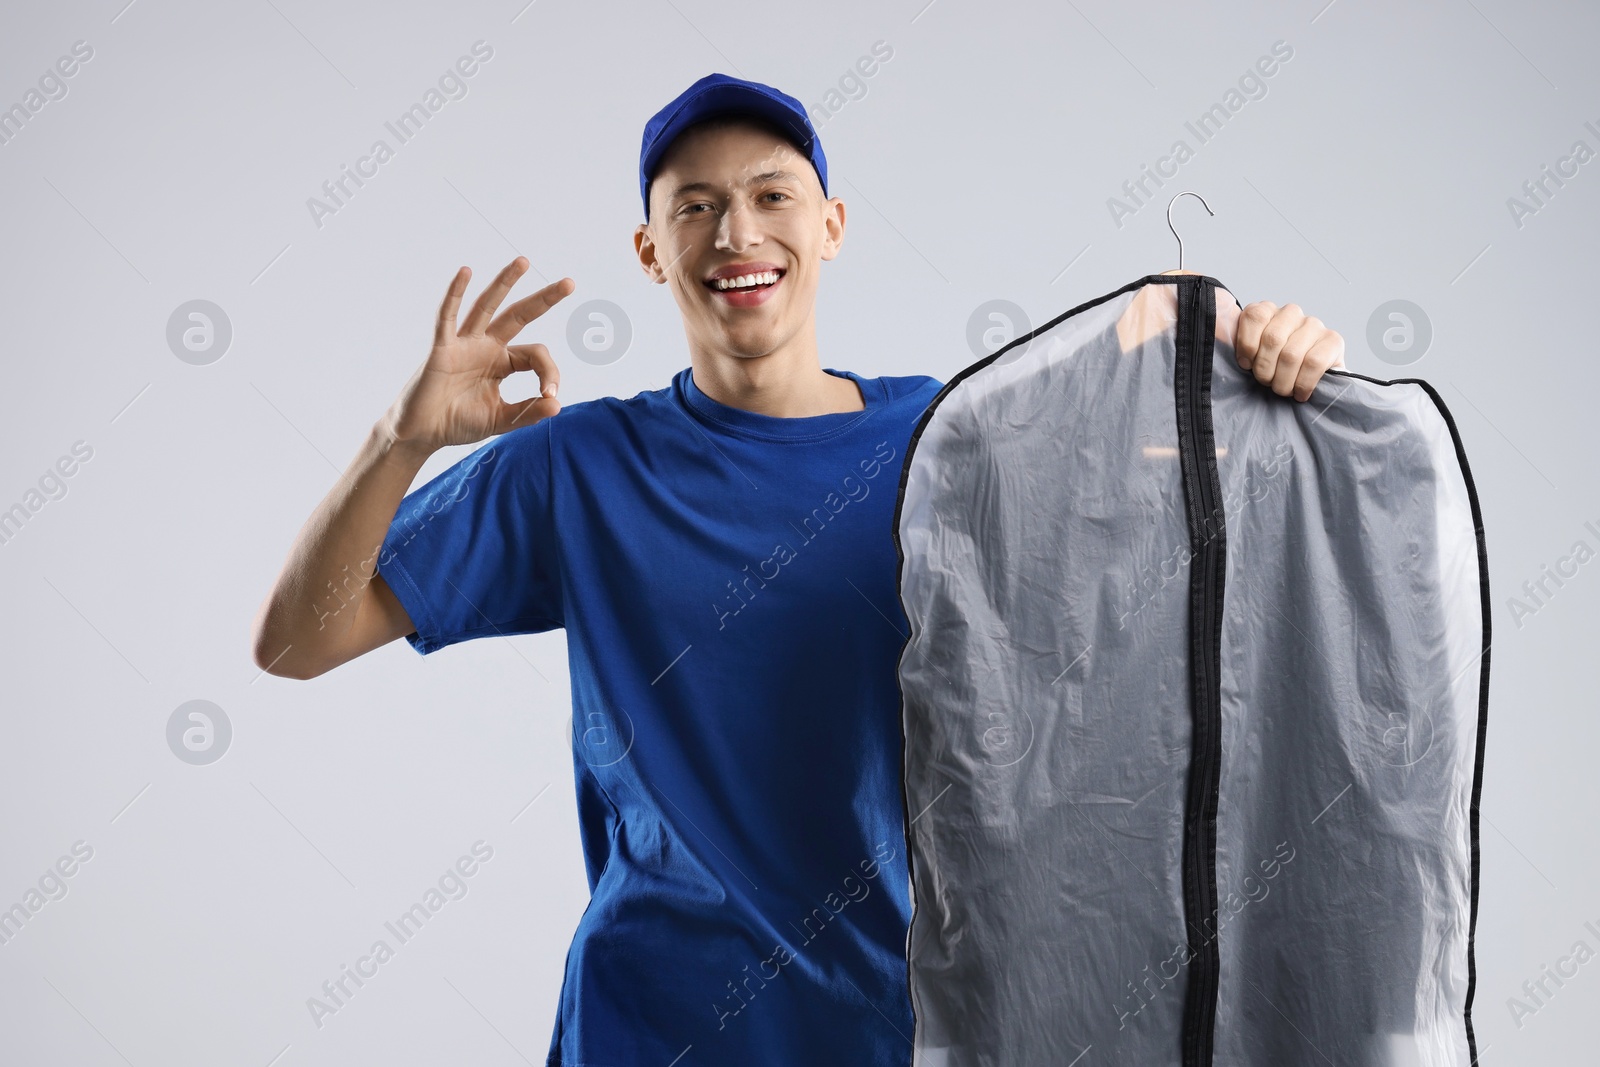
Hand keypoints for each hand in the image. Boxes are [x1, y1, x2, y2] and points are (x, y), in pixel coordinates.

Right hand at [385, 257, 574, 453]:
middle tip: (570, 283)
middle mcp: (486, 346)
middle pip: (519, 315)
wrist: (424, 434)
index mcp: (503, 362)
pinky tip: (466, 272)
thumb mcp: (502, 420)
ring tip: (524, 262)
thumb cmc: (459, 422)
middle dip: (544, 299)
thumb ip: (529, 412)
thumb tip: (558, 405)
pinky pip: (448, 317)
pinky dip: (455, 294)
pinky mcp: (442, 347)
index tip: (551, 394)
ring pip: (487, 306)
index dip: (549, 372)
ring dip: (505, 283)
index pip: (536, 355)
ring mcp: (464, 344)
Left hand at [1234, 301, 1344, 401]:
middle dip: (1265, 369)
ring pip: (1291, 354)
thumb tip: (1214, 323)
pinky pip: (1313, 362)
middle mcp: (1291, 313)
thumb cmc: (1270, 369)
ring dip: (1282, 380)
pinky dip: (1302, 383)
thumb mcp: (1245, 354)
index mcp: (1266, 311)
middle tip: (1265, 382)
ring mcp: (1314, 325)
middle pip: (1273, 339)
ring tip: (1282, 389)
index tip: (1245, 365)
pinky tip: (1300, 393)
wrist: (1304, 385)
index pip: (1254, 315)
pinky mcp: (1333, 340)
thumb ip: (1227, 337)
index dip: (1247, 345)